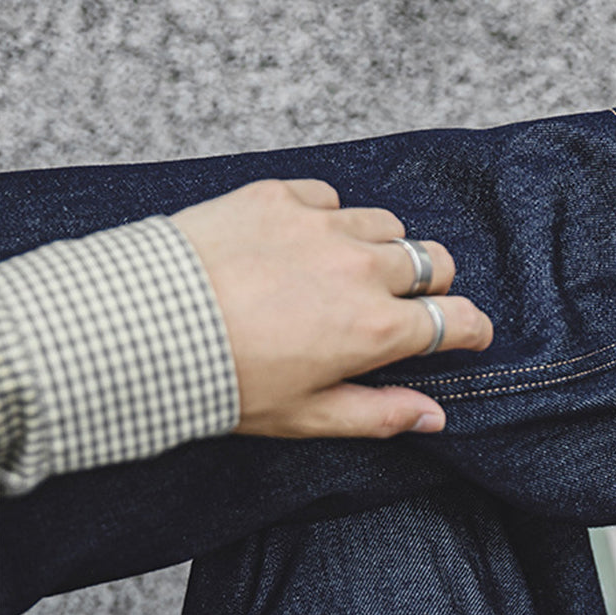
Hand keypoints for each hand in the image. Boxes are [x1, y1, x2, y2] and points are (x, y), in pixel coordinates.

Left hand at [171, 179, 492, 437]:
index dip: (472, 328)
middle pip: (435, 262)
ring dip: (380, 249)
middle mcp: (363, 270)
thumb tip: (433, 417)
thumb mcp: (307, 415)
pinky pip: (331, 198)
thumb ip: (380, 414)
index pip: (458, 320)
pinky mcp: (282, 197)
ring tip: (343, 270)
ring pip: (388, 225)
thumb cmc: (224, 381)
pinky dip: (327, 219)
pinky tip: (298, 244)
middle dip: (431, 284)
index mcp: (376, 329)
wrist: (143, 327)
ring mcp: (324, 227)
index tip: (469, 332)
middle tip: (401, 301)